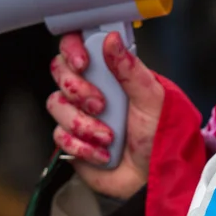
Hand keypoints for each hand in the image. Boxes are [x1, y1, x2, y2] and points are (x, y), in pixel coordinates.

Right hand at [47, 31, 164, 199]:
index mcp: (110, 74)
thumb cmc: (158, 136)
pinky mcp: (71, 141)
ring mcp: (78, 115)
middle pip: (60, 74)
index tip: (84, 63)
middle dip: (78, 91)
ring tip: (108, 137)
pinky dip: (83, 147)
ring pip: (57, 106)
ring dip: (83, 125)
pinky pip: (60, 137)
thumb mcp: (152, 99)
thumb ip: (131, 69)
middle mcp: (89, 90)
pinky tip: (103, 154)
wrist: (151, 176)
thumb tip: (112, 39)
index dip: (72, 50)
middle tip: (101, 105)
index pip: (78, 47)